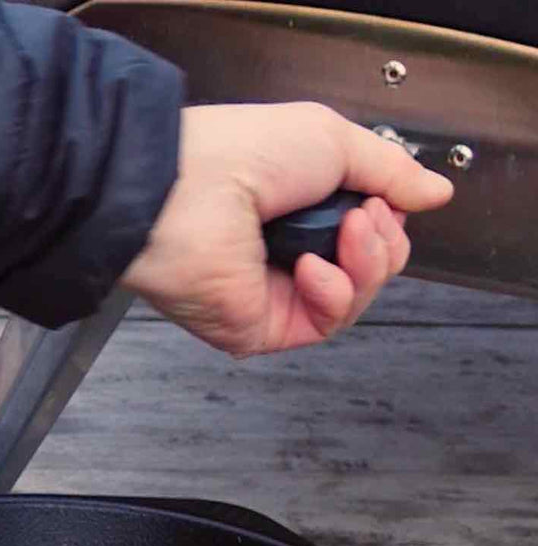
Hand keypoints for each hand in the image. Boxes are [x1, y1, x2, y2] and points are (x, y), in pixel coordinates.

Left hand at [120, 102, 453, 356]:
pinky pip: (326, 323)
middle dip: (384, 242)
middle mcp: (287, 254)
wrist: (186, 192)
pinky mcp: (264, 328)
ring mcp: (276, 294)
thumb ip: (390, 171)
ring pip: (356, 298)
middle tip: (365, 213)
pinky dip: (334, 293)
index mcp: (299, 210)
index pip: (370, 230)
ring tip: (349, 230)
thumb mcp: (333, 141)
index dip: (389, 219)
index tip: (383, 197)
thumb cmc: (240, 156)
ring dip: (368, 263)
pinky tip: (311, 267)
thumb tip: (435, 193)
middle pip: (372, 268)